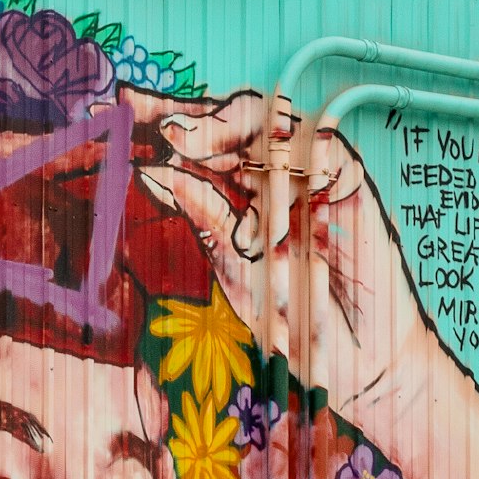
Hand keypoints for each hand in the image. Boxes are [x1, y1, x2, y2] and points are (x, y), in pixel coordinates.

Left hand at [132, 86, 478, 478]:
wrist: (356, 369)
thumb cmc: (295, 328)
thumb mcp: (238, 278)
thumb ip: (207, 223)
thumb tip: (159, 174)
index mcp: (242, 196)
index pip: (205, 145)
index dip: (167, 120)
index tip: (123, 109)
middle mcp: (278, 180)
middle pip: (238, 120)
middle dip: (197, 115)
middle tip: (165, 128)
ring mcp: (315, 181)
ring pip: (279, 121)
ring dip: (234, 128)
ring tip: (197, 144)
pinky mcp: (354, 190)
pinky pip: (327, 150)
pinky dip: (294, 153)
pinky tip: (265, 168)